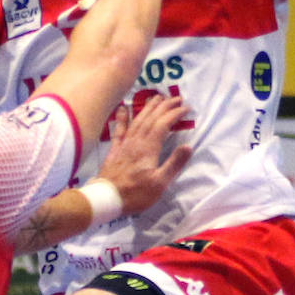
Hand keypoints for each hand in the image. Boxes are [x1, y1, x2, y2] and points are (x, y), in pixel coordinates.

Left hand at [95, 94, 192, 214]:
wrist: (106, 198)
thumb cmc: (135, 193)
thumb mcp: (160, 183)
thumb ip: (174, 163)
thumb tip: (189, 146)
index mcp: (149, 148)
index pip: (163, 125)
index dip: (175, 114)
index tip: (186, 108)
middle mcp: (136, 141)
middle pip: (151, 118)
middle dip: (164, 106)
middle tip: (176, 97)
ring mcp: (124, 144)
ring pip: (137, 120)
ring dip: (148, 107)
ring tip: (156, 97)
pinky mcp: (115, 149)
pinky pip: (119, 129)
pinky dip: (122, 117)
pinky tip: (123, 108)